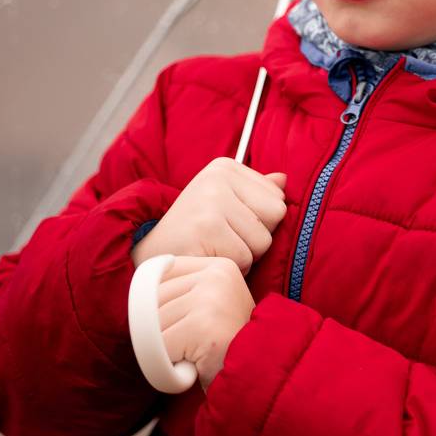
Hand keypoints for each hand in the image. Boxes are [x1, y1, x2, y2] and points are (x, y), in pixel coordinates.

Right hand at [132, 158, 286, 272]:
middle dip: (256, 238)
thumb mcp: (225, 204)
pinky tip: (207, 258)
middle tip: (223, 239)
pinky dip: (230, 268)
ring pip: (263, 241)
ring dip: (244, 256)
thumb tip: (285, 180)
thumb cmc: (194, 232)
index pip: (278, 199)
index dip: (260, 222)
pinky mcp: (207, 227)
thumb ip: (256, 192)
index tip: (229, 223)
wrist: (150, 257)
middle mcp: (217, 177)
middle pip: (276, 216)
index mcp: (225, 167)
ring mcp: (211, 200)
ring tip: (215, 249)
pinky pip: (245, 259)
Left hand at [156, 255, 255, 391]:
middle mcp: (217, 276)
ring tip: (195, 352)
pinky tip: (194, 363)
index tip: (183, 323)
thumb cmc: (226, 346)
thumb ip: (183, 290)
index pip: (162, 273)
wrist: (256, 378)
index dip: (162, 304)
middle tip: (192, 343)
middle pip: (155, 298)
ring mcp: (212, 299)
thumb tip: (138, 288)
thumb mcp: (210, 305)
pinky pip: (161, 344)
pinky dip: (169, 362)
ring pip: (154, 322)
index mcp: (220, 266)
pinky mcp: (204, 326)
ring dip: (166, 347)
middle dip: (163, 328)